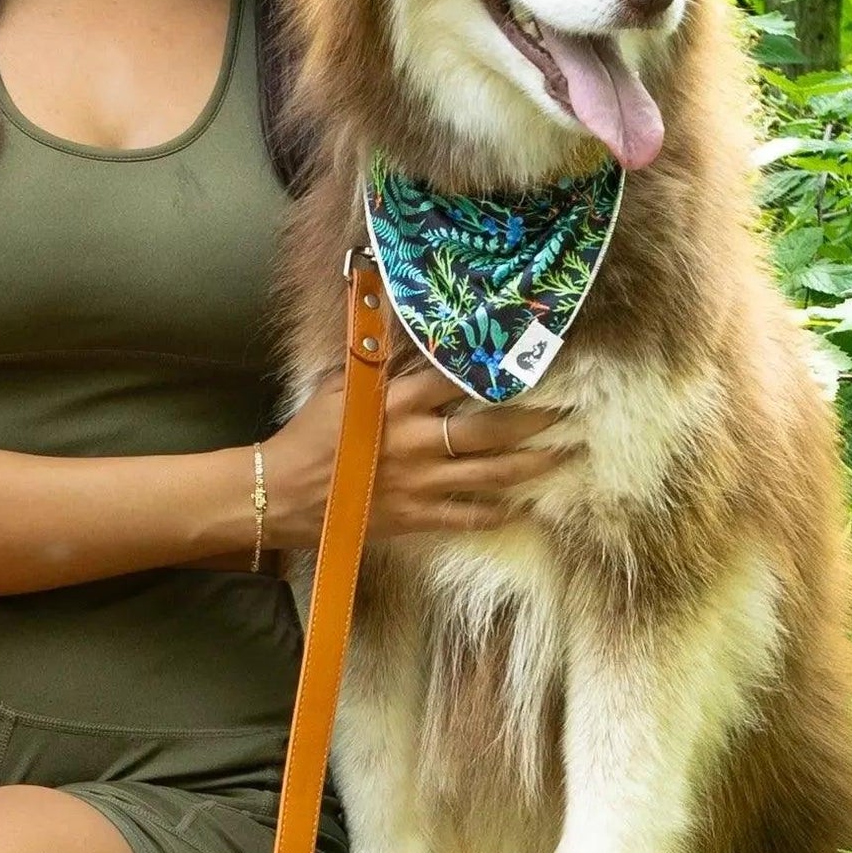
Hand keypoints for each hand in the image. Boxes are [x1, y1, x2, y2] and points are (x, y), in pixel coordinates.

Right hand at [261, 362, 582, 550]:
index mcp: (397, 401)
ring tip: (565, 455)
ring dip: (533, 465)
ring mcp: (420, 482)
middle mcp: (417, 440)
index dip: (497, 366)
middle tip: (570, 413)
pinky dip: (497, 513)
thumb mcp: (339, 388)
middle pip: (491, 428)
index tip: (532, 356)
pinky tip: (523, 508)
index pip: (458, 377)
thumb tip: (405, 335)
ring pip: (492, 474)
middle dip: (535, 420)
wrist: (281, 495)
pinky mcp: (416, 517)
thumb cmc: (307, 436)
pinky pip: (467, 516)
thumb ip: (378, 366)